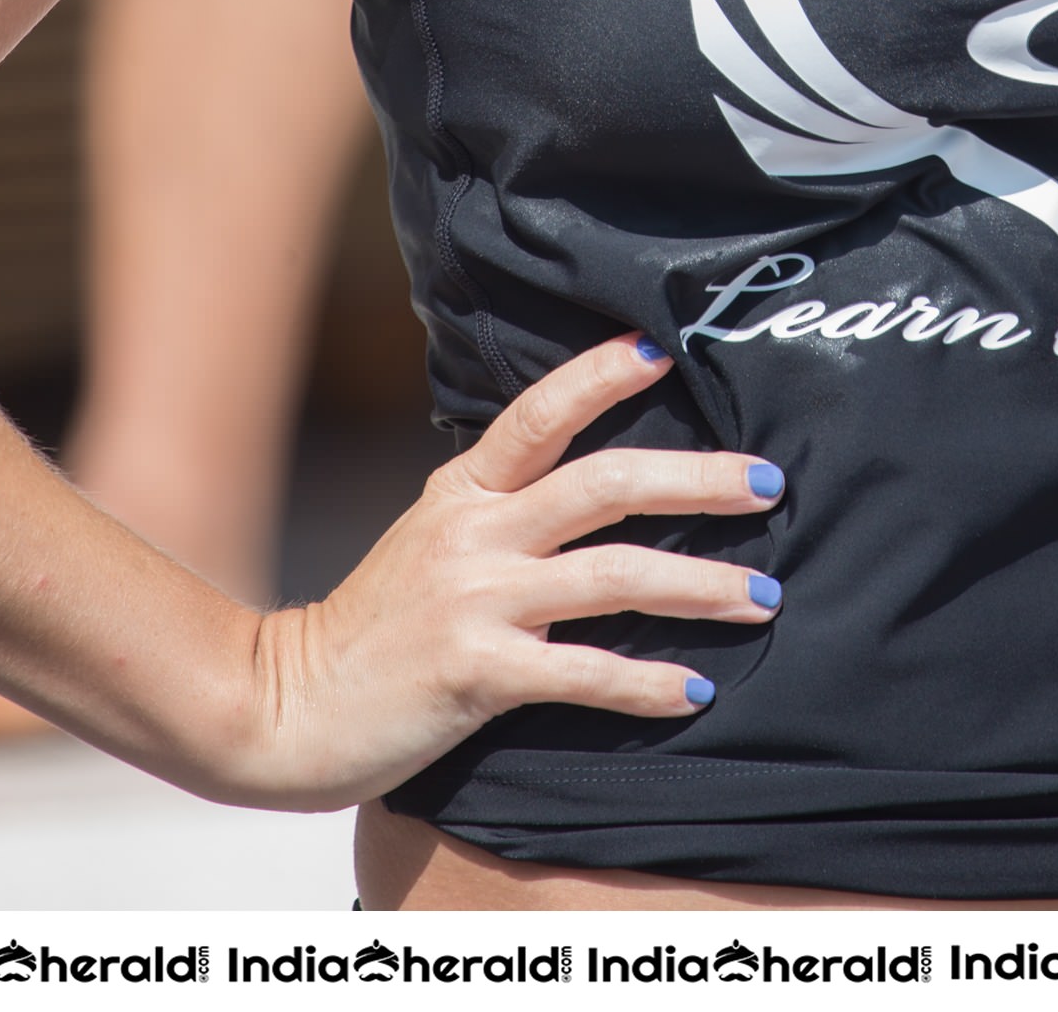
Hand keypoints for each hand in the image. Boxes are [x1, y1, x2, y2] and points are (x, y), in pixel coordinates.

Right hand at [231, 334, 780, 809]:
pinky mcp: (476, 673)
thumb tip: (593, 480)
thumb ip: (502, 507)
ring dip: (700, 585)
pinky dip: (646, 682)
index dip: (602, 375)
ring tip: (763, 596)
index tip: (666, 350)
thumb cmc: (376, 625)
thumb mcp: (433, 537)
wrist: (288, 706)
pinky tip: (693, 689)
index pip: (541, 412)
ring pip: (613, 574)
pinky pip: (583, 672)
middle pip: (605, 483)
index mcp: (465, 490)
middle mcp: (475, 533)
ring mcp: (475, 600)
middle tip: (769, 481)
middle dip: (698, 479)